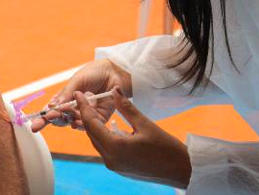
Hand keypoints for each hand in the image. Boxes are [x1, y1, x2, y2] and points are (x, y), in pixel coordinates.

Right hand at [31, 59, 130, 131]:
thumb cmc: (94, 73)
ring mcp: (86, 114)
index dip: (44, 118)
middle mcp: (75, 108)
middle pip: (60, 119)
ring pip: (72, 122)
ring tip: (64, 113)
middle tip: (48, 118)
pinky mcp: (99, 119)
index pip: (52, 110)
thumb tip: (52, 106)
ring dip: (67, 119)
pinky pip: (89, 126)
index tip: (35, 124)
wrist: (115, 72)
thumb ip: (66, 94)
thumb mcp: (77, 81)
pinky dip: (81, 125)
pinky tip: (75, 122)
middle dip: (52, 120)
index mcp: (66, 98)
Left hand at [77, 87, 191, 188]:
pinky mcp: (119, 167)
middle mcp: (110, 159)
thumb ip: (126, 107)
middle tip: (83, 98)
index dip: (83, 107)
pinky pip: (104, 148)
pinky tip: (106, 124)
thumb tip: (114, 89)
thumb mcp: (145, 124)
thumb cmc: (166, 148)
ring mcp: (114, 165)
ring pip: (97, 141)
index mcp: (114, 148)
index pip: (91, 124)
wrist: (181, 170)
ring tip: (92, 108)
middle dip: (86, 115)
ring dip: (93, 125)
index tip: (77, 94)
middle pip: (91, 133)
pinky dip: (102, 135)